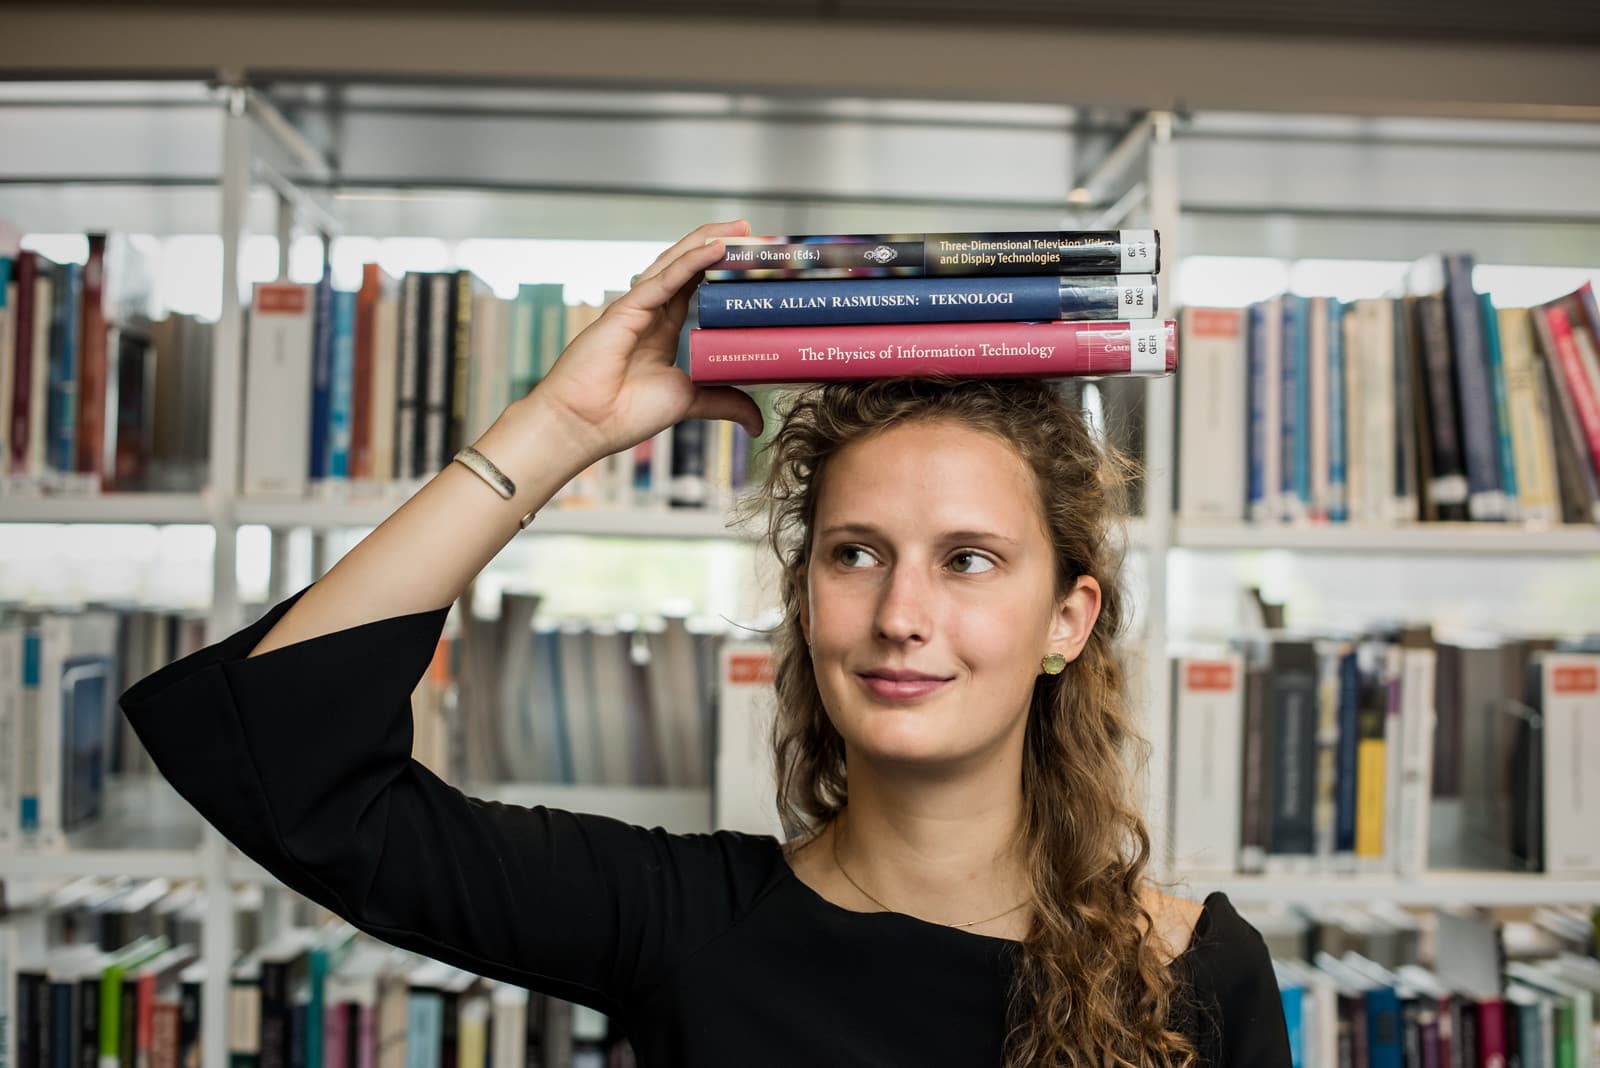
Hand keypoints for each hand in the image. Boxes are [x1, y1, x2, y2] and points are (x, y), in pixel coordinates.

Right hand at [525, 220, 763, 465]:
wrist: (586, 425)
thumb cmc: (625, 414)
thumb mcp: (689, 401)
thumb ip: (723, 401)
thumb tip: (758, 422)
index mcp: (662, 329)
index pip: (697, 286)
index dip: (722, 269)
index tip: (754, 260)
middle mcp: (650, 312)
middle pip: (689, 266)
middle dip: (720, 245)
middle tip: (754, 232)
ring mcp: (637, 307)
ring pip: (677, 263)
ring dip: (709, 241)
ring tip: (741, 228)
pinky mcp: (626, 310)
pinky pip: (664, 280)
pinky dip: (691, 261)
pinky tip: (716, 247)